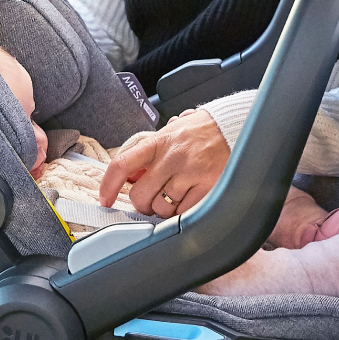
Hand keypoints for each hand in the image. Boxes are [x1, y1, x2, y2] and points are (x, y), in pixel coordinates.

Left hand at [100, 109, 229, 218]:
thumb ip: (149, 153)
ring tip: (174, 197)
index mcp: (158, 141)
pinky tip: (187, 200)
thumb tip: (130, 178)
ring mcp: (190, 172)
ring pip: (161, 208)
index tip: (105, 199)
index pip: (122, 164)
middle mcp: (172, 156)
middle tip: (151, 199)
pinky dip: (182, 212)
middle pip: (139, 195)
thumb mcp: (170, 133)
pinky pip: (183, 212)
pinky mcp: (207, 186)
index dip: (108, 185)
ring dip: (164, 210)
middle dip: (142, 203)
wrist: (233, 127)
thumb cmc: (199, 131)